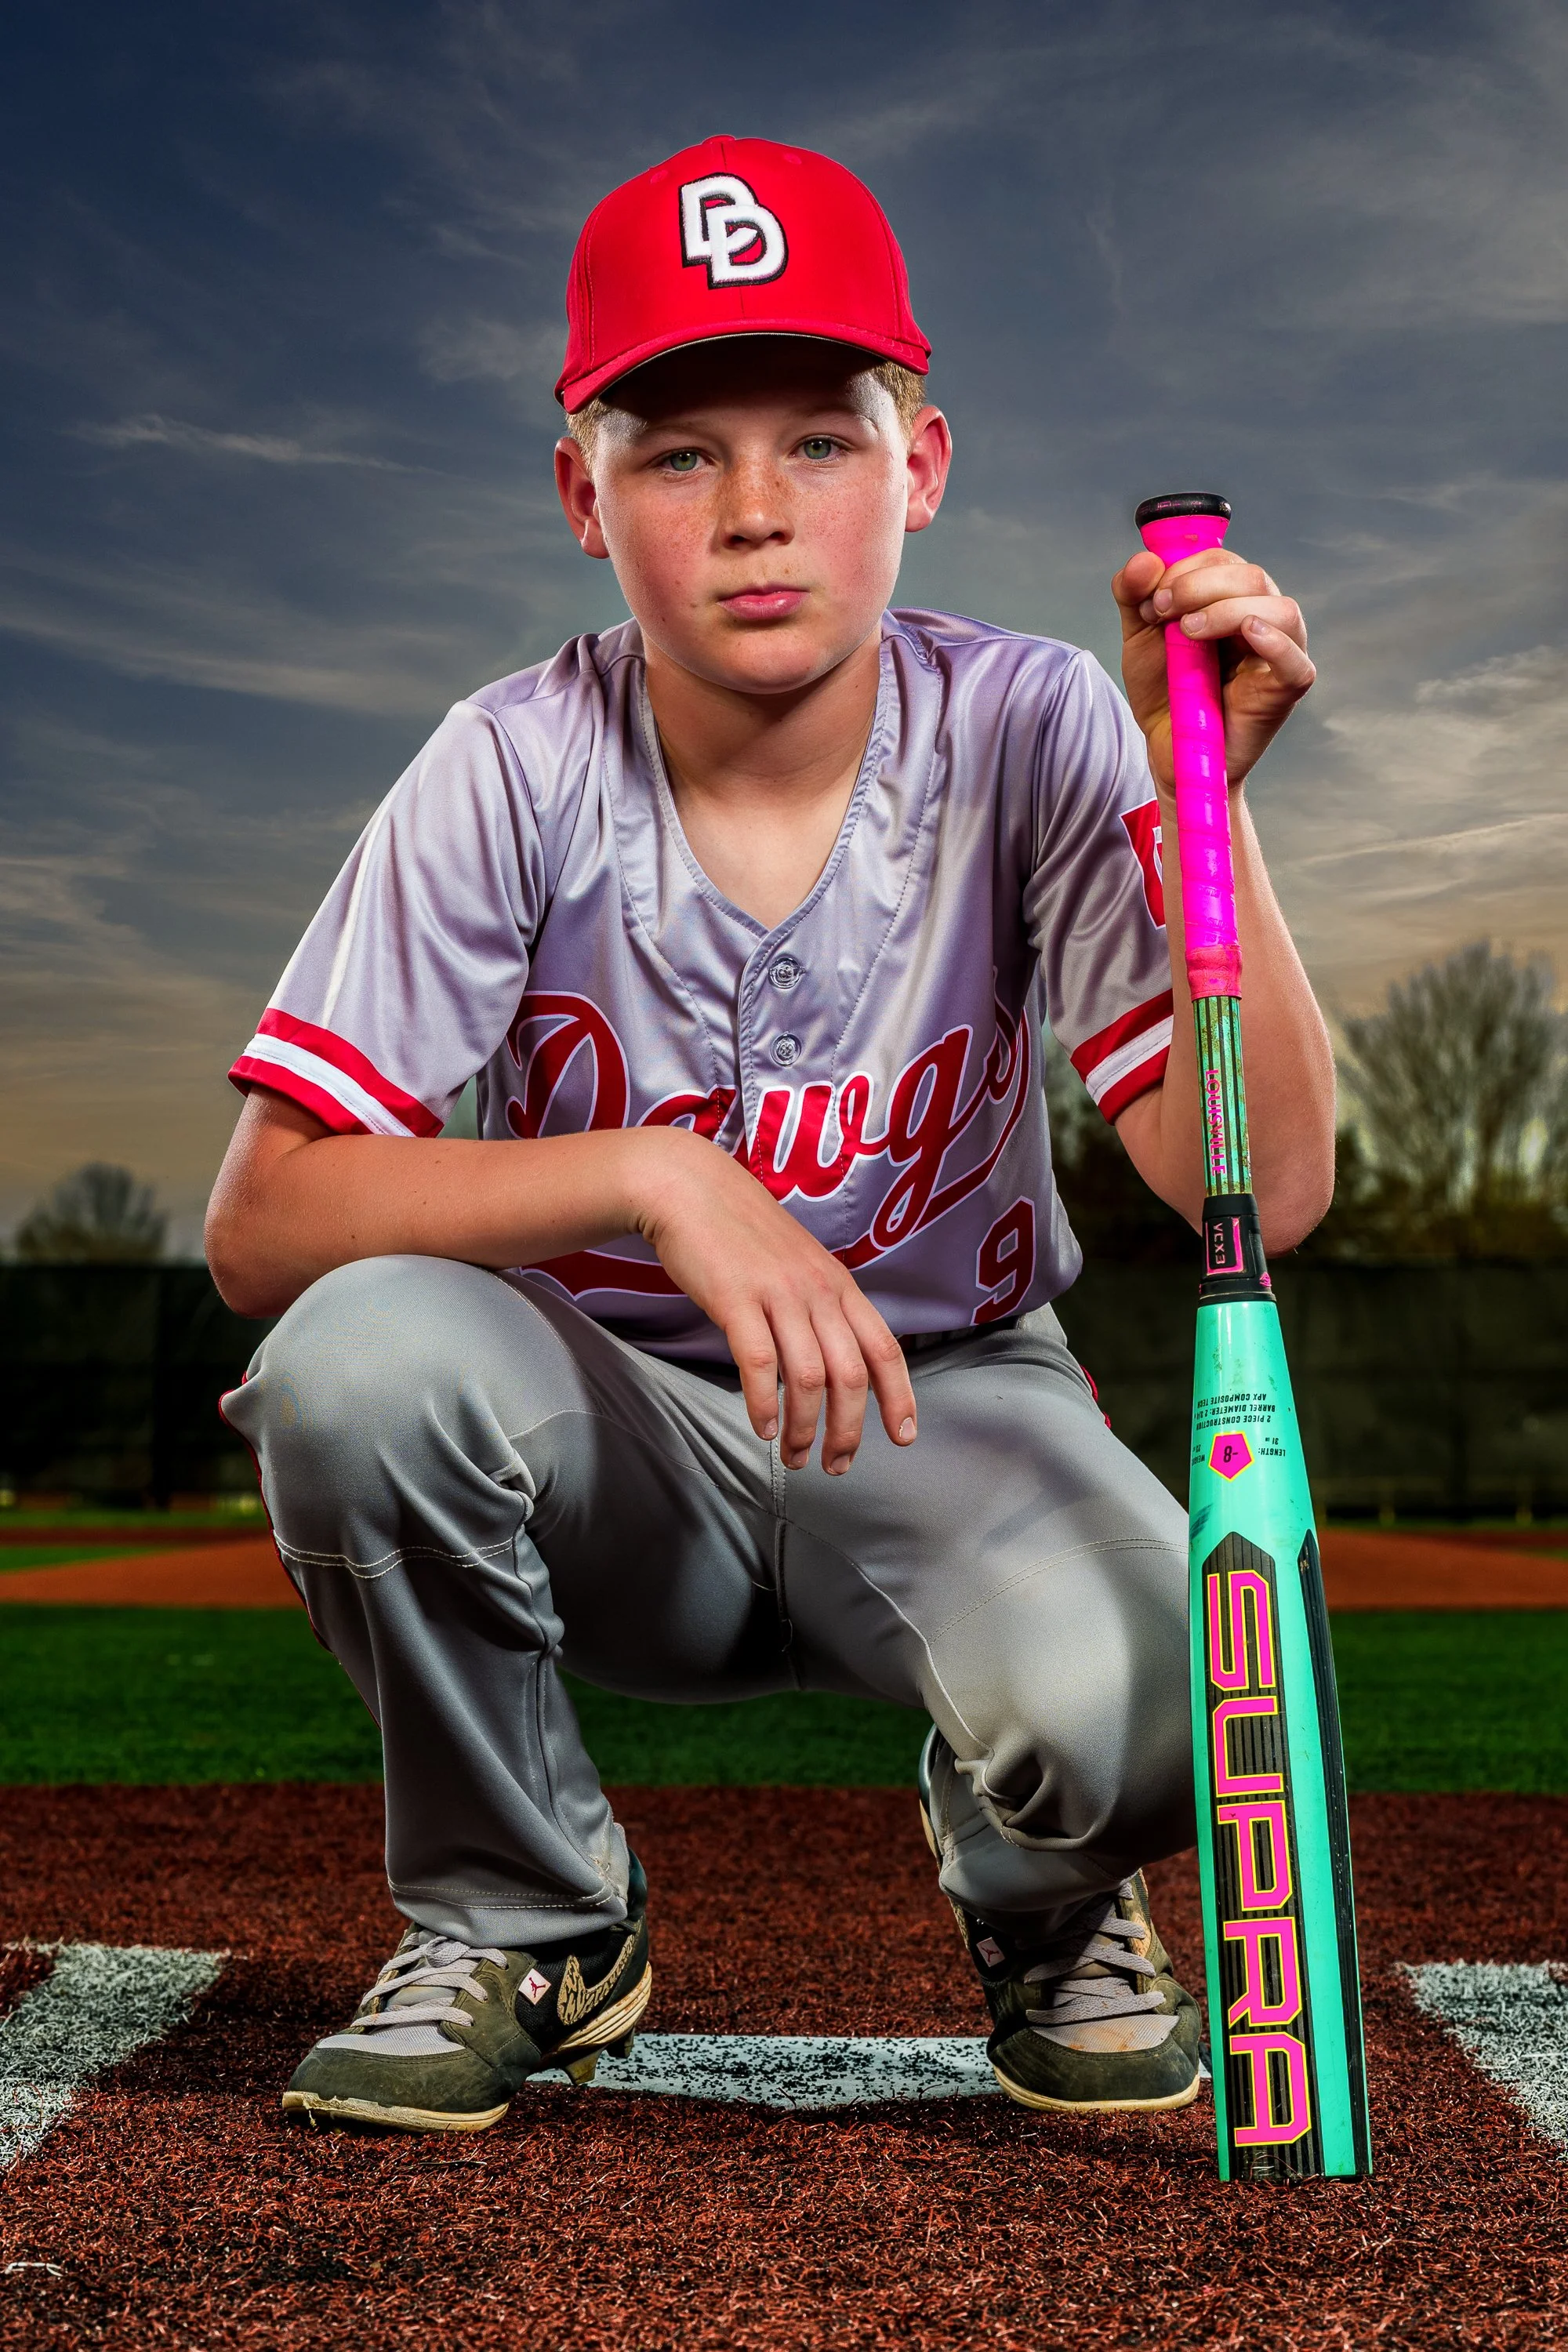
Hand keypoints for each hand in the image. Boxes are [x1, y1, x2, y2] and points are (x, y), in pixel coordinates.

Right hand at [632, 1129, 916, 1474]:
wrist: (691, 1189)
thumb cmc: (742, 1233)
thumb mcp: (799, 1265)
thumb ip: (820, 1307)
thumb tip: (835, 1361)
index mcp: (838, 1285)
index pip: (885, 1348)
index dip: (900, 1397)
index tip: (904, 1436)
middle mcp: (817, 1291)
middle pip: (852, 1374)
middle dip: (849, 1430)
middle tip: (836, 1465)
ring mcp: (779, 1294)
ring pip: (809, 1377)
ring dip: (805, 1427)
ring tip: (796, 1456)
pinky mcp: (737, 1299)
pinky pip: (760, 1363)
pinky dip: (765, 1403)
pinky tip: (761, 1426)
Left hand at [1112, 546, 1314, 792]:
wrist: (1168, 752)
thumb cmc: (1164, 693)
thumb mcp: (1140, 637)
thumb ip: (1134, 594)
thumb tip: (1145, 558)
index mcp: (1232, 598)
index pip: (1222, 559)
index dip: (1185, 569)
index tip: (1150, 601)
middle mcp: (1262, 617)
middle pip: (1251, 576)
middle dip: (1199, 585)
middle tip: (1162, 612)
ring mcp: (1280, 653)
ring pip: (1279, 609)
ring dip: (1228, 609)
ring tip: (1189, 631)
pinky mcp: (1285, 689)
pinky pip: (1296, 662)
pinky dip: (1276, 642)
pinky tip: (1248, 633)